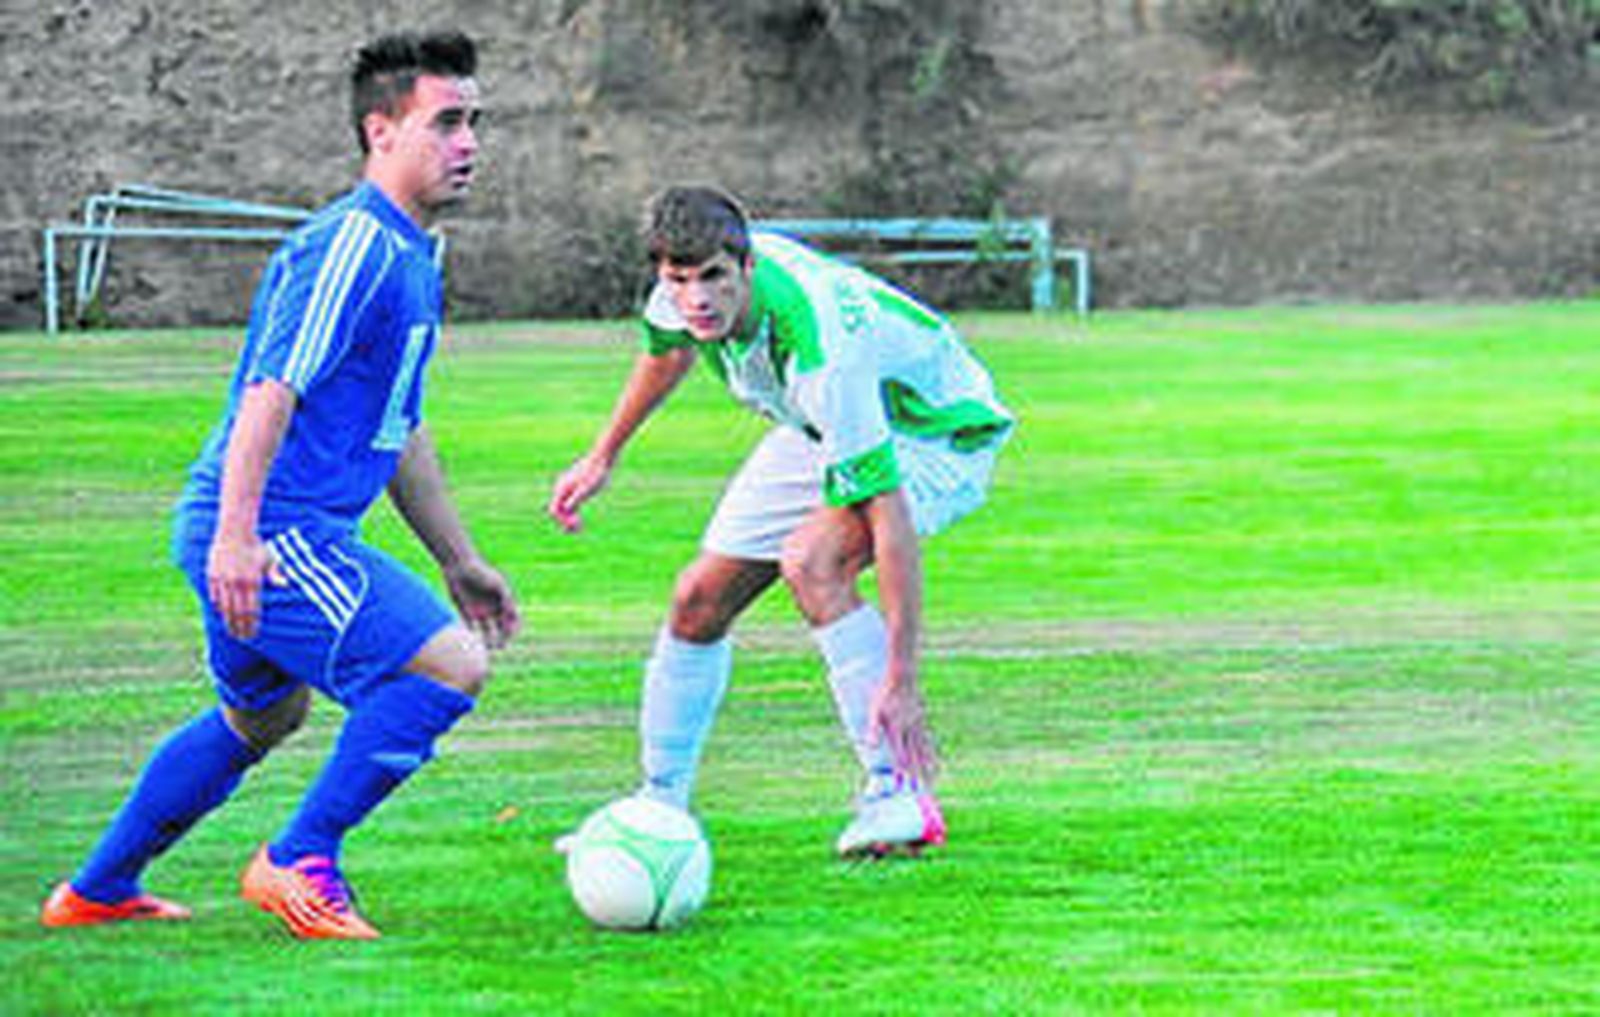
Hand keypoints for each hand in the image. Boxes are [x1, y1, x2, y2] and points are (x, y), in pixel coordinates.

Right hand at [206, 533, 284, 639]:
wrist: (234, 532)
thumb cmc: (256, 546)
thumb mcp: (270, 559)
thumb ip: (276, 573)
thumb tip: (286, 585)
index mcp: (253, 581)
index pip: (252, 610)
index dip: (252, 624)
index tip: (253, 634)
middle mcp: (237, 583)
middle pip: (238, 612)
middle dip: (240, 627)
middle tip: (243, 638)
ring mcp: (222, 580)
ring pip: (224, 607)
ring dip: (228, 621)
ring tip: (232, 631)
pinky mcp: (212, 576)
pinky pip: (214, 597)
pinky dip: (218, 607)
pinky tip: (223, 615)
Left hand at [443, 558, 520, 650]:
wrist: (458, 565)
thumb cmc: (480, 571)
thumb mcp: (497, 583)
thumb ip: (506, 597)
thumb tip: (515, 613)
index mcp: (504, 602)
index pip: (513, 621)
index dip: (513, 630)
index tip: (509, 635)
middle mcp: (494, 608)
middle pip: (502, 629)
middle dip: (503, 639)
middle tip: (499, 646)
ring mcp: (480, 611)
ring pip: (487, 632)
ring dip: (488, 641)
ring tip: (487, 647)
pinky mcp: (466, 612)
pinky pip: (470, 627)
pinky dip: (472, 634)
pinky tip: (472, 638)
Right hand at [547, 453, 611, 533]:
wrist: (603, 457)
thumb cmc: (596, 473)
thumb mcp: (587, 489)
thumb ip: (575, 500)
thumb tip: (566, 510)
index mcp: (562, 489)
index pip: (554, 510)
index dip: (562, 521)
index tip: (576, 526)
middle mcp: (562, 487)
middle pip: (558, 508)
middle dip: (565, 520)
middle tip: (577, 530)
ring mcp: (567, 485)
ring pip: (563, 505)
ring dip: (568, 516)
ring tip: (578, 525)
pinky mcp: (574, 483)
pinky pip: (569, 500)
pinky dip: (573, 510)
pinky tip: (581, 514)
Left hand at [867, 669, 939, 786]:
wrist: (902, 676)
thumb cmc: (885, 693)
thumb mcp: (874, 710)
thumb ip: (872, 730)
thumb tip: (870, 748)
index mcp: (896, 729)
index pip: (900, 756)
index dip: (902, 773)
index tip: (904, 788)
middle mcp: (909, 730)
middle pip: (914, 758)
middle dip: (917, 776)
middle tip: (922, 793)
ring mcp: (918, 726)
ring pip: (923, 752)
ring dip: (927, 769)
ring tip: (931, 783)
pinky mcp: (921, 722)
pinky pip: (928, 743)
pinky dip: (931, 756)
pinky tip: (934, 764)